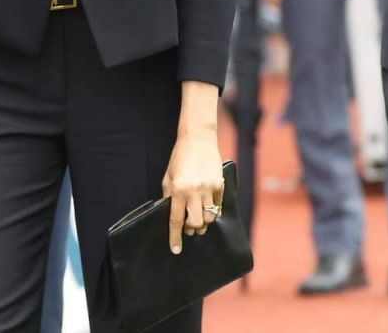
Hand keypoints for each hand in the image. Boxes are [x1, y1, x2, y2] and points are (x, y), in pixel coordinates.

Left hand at [162, 133, 223, 253]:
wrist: (197, 138)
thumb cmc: (180, 157)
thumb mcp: (168, 176)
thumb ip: (168, 195)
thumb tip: (169, 214)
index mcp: (178, 189)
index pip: (176, 220)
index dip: (175, 237)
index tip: (175, 249)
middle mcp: (194, 191)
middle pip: (196, 223)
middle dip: (192, 229)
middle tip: (189, 229)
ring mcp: (209, 188)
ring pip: (209, 218)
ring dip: (203, 222)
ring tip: (198, 217)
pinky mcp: (219, 184)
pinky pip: (218, 207)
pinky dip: (213, 211)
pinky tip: (208, 208)